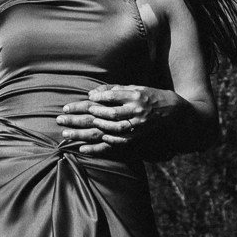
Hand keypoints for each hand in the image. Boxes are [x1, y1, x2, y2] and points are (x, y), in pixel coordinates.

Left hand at [55, 84, 181, 154]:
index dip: (87, 101)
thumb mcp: (138, 87)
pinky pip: (113, 146)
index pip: (106, 98)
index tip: (72, 104)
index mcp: (133, 96)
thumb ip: (117, 89)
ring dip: (83, 133)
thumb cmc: (155, 97)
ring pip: (104, 131)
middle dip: (78, 117)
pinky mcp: (133, 139)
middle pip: (100, 115)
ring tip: (66, 134)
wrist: (176, 115)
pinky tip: (82, 149)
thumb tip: (94, 92)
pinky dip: (97, 148)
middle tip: (60, 118)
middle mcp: (132, 111)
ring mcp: (133, 127)